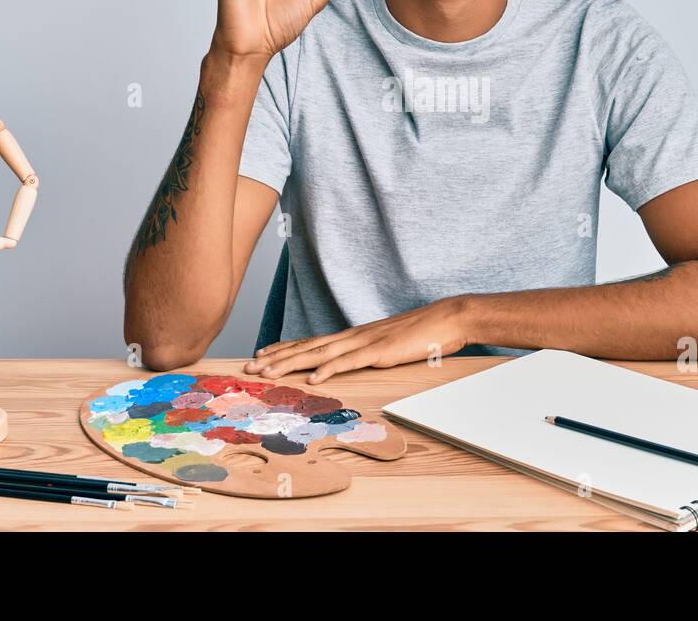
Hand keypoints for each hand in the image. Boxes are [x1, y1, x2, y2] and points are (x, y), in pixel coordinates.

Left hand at [243, 297, 473, 383]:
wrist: (447, 318)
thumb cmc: (421, 333)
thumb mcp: (388, 344)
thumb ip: (369, 352)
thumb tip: (354, 362)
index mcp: (354, 336)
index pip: (312, 341)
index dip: (286, 348)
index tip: (262, 355)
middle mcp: (354, 336)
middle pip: (308, 347)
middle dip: (277, 358)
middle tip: (249, 368)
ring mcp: (366, 342)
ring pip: (321, 354)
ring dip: (292, 364)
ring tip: (268, 372)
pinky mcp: (381, 351)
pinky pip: (351, 362)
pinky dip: (330, 370)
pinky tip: (314, 378)